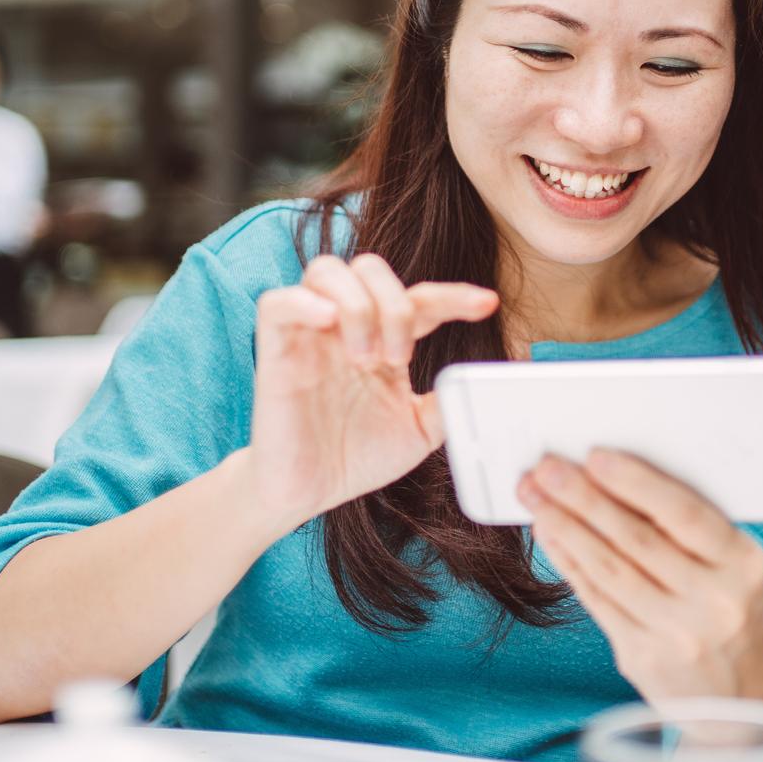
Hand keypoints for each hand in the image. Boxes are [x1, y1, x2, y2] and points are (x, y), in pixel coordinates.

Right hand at [249, 253, 498, 531]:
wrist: (308, 493)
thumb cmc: (356, 457)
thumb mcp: (418, 431)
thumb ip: (448, 402)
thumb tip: (484, 384)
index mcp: (382, 340)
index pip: (419, 298)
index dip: (454, 295)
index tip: (487, 304)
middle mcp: (345, 328)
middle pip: (370, 268)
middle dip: (395, 304)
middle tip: (399, 359)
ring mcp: (309, 335)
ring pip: (326, 271)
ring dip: (358, 306)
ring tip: (365, 358)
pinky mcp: (274, 351)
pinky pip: (277, 302)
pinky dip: (305, 302)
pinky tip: (329, 325)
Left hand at [521, 450, 762, 705]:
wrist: (737, 694)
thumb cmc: (727, 607)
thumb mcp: (730, 564)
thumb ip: (685, 525)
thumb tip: (612, 475)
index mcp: (742, 564)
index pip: (684, 514)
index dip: (636, 482)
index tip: (595, 457)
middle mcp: (713, 601)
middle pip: (636, 539)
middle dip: (585, 498)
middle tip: (548, 468)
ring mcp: (676, 633)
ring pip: (608, 568)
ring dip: (565, 526)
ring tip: (537, 496)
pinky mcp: (641, 656)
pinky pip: (595, 599)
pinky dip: (568, 561)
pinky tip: (549, 534)